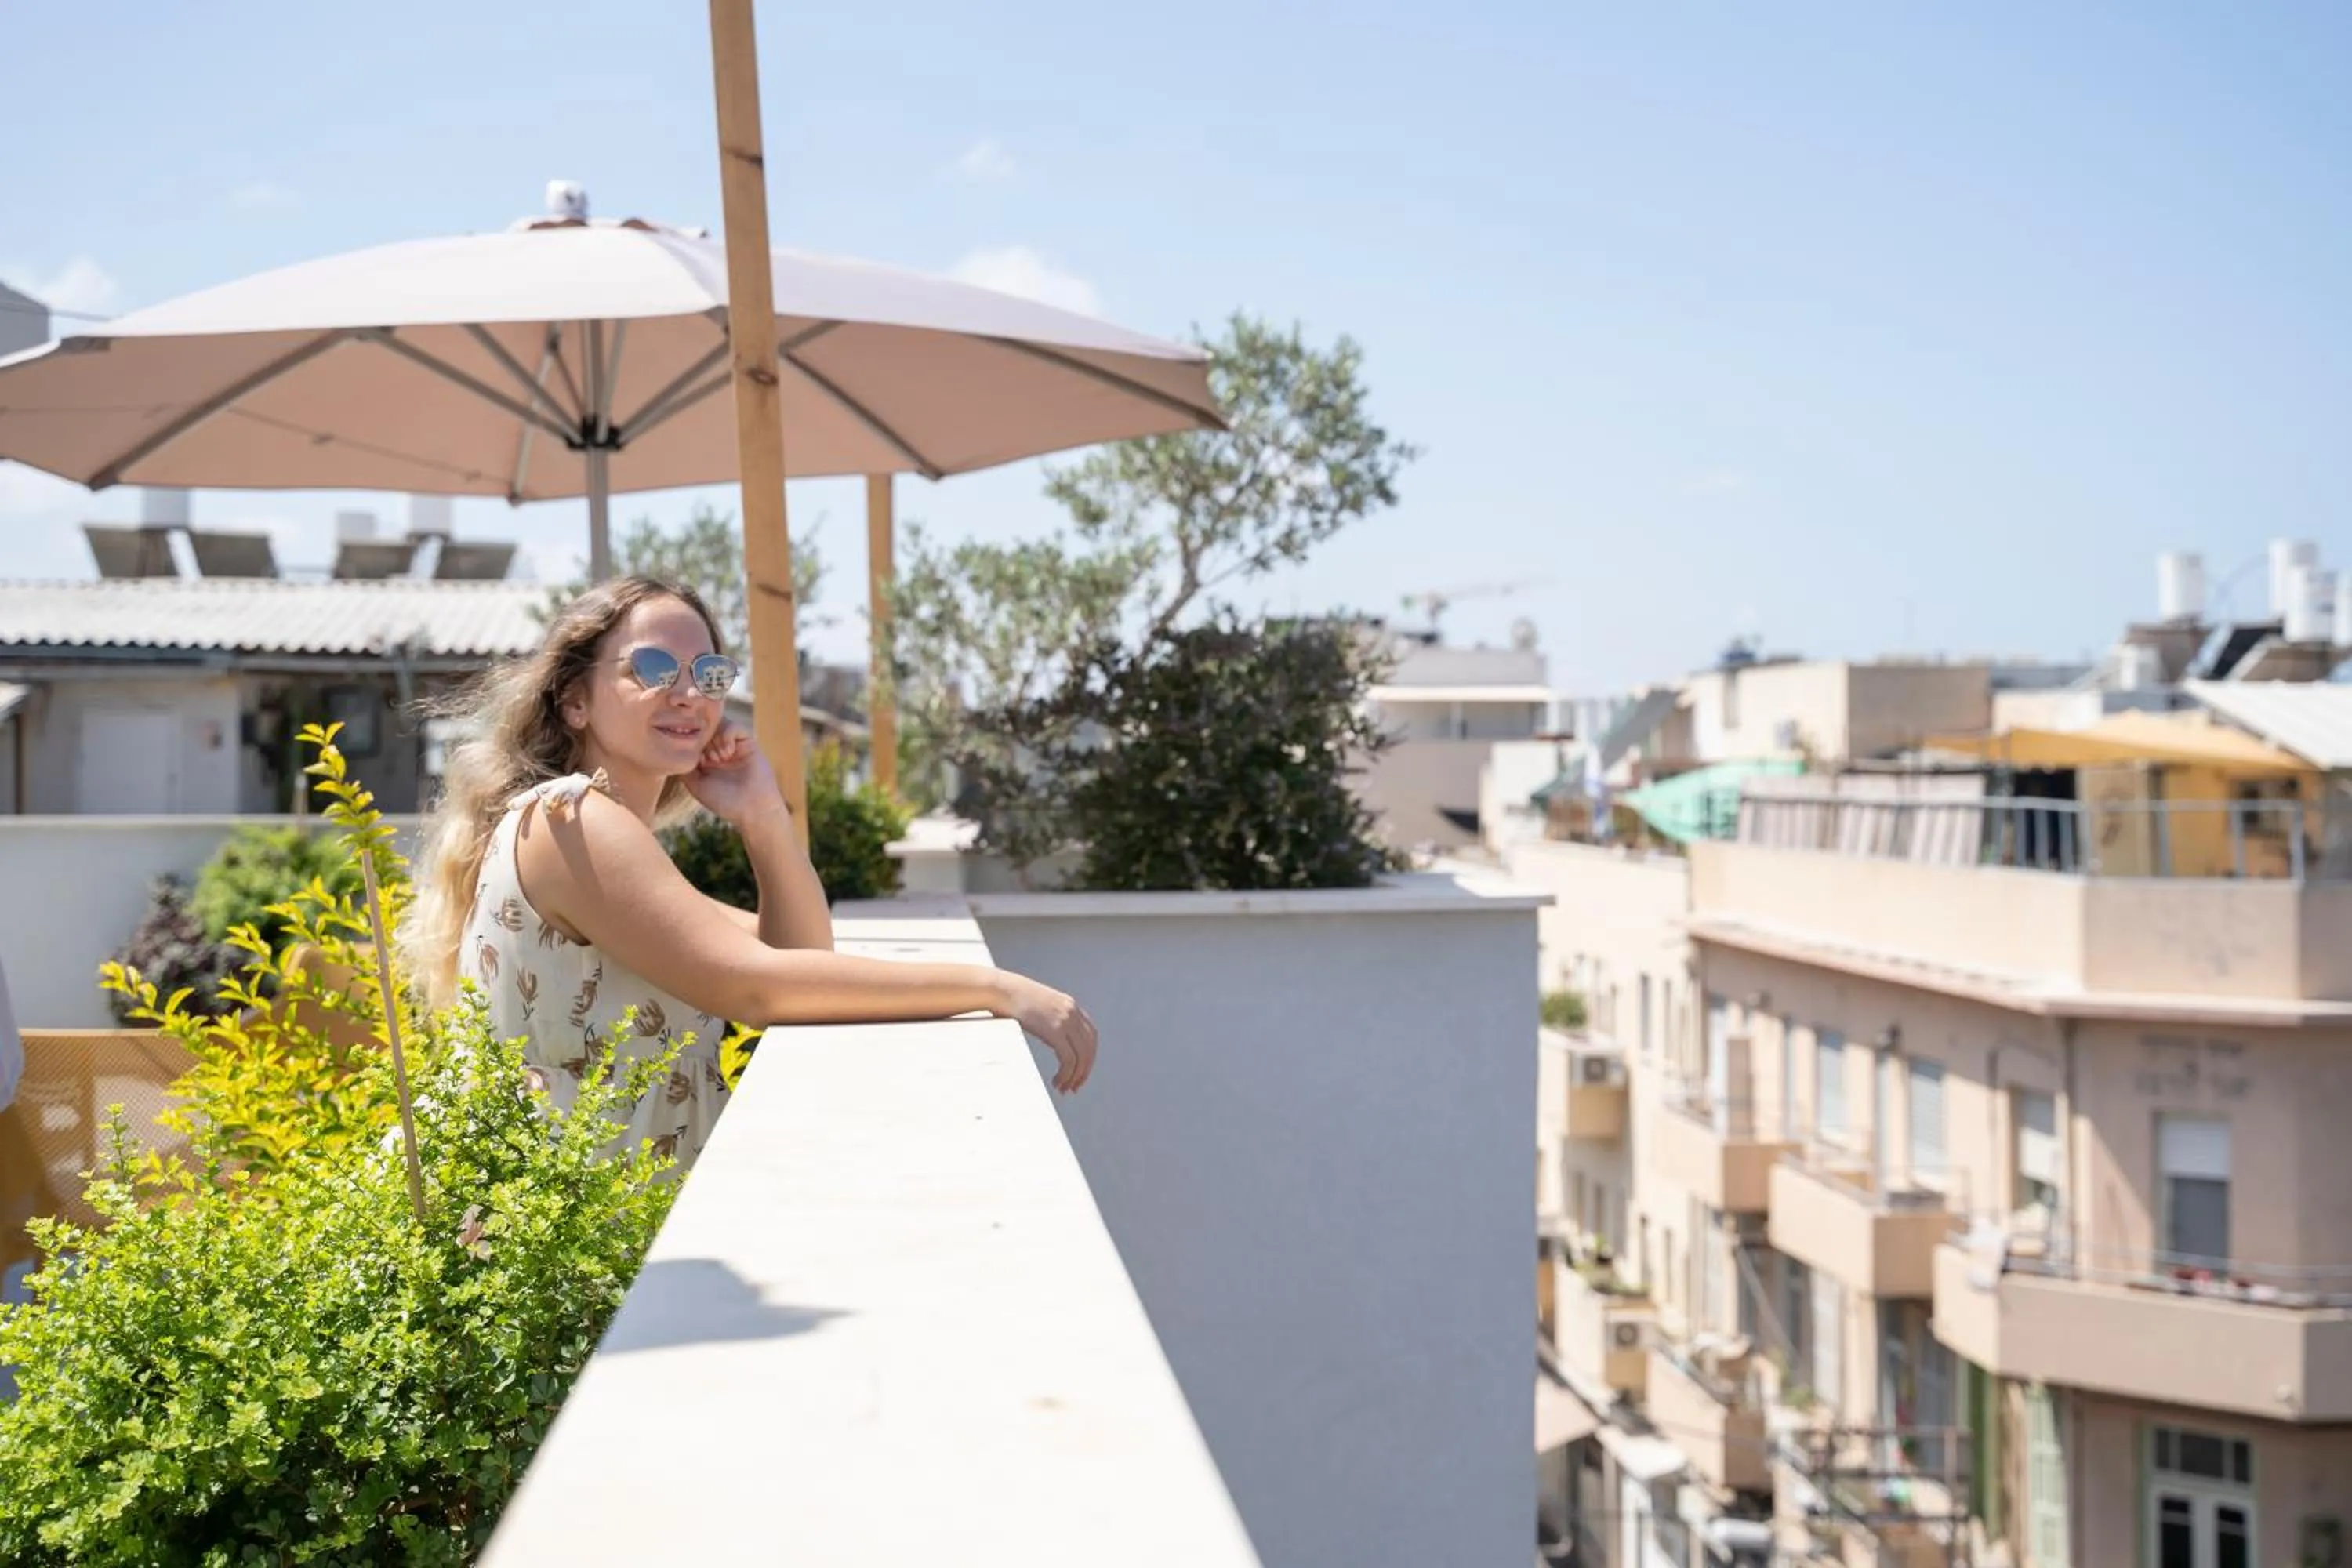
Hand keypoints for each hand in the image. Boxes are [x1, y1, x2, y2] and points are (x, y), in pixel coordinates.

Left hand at [685, 723, 785, 828]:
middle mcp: (718, 749)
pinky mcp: (748, 742)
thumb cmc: (724, 801)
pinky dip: (727, 736)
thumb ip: (685, 768)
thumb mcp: (696, 785)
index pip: (692, 738)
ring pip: (717, 725)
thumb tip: (674, 751)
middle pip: (703, 728)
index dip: (688, 741)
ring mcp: (733, 745)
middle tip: (705, 760)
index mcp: (705, 759)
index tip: (690, 756)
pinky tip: (727, 753)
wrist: (752, 809)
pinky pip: (734, 727)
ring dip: (714, 740)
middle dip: (701, 741)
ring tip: (718, 759)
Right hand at [991, 972, 1098, 1094]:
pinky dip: (1066, 1074)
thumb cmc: (1012, 998)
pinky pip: (1069, 1059)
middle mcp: (1073, 1012)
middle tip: (1074, 1087)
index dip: (1088, 1057)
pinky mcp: (1055, 1030)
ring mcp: (1065, 1020)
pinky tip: (1056, 1081)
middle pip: (1089, 1049)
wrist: (1002, 989)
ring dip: (1074, 1077)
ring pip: (1082, 1057)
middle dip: (1084, 1071)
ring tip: (1064, 1088)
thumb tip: (1047, 1034)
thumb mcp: (1039, 1006)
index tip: (1080, 1072)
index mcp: (1071, 1006)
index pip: (1091, 1036)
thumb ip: (1049, 1018)